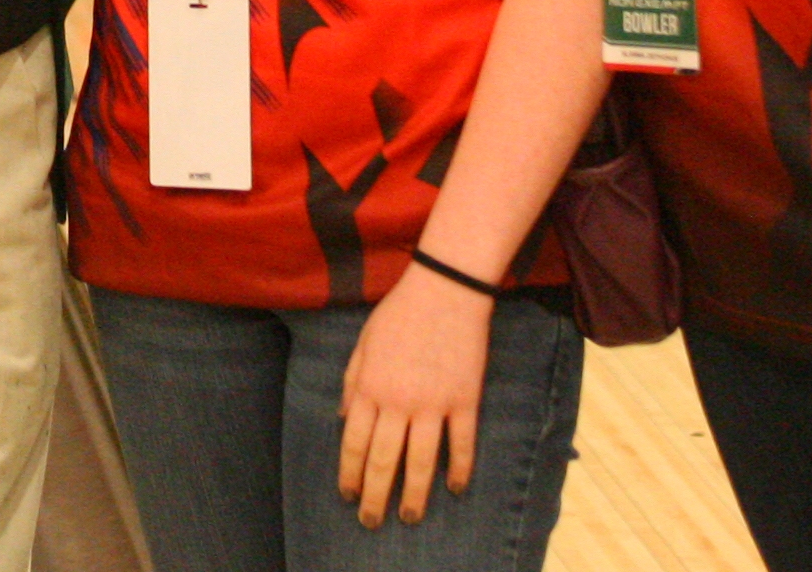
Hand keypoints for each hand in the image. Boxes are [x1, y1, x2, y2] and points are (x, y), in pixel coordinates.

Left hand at [338, 264, 493, 526]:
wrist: (445, 289)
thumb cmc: (399, 313)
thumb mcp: (362, 343)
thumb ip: (352, 383)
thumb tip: (345, 420)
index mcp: (369, 388)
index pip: (354, 443)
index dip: (349, 474)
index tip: (348, 496)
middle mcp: (398, 402)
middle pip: (384, 461)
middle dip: (375, 496)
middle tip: (371, 522)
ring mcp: (434, 404)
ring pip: (421, 462)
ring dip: (414, 494)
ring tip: (409, 517)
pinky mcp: (465, 400)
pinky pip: (462, 444)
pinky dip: (460, 469)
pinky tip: (456, 489)